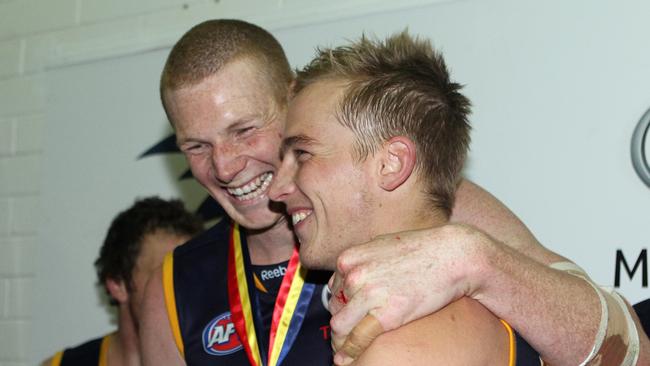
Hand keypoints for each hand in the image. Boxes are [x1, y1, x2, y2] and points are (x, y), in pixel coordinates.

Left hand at [328, 224, 492, 364]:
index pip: (334, 290)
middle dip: (342, 323)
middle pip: (335, 309)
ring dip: (341, 341)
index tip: (347, 316)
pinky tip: (348, 359)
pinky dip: (350, 352)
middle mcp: (354, 276)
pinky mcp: (387, 316)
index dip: (341, 305)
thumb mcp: (384, 245)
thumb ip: (365, 259)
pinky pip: (357, 339)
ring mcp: (369, 295)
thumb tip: (352, 273)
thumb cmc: (424, 249)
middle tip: (346, 336)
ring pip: (340, 327)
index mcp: (350, 259)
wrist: (454, 256)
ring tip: (345, 352)